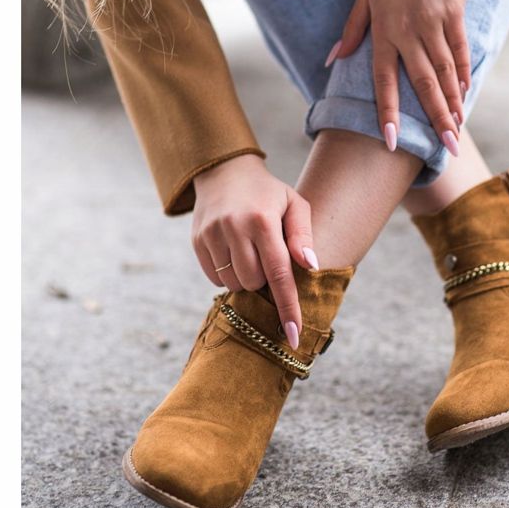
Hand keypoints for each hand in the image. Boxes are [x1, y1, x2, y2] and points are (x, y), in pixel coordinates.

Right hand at [191, 154, 317, 347]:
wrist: (225, 171)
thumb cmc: (268, 193)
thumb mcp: (294, 204)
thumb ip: (303, 235)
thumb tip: (311, 266)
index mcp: (262, 221)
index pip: (278, 273)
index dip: (287, 307)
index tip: (294, 336)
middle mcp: (234, 228)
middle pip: (253, 283)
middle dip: (264, 280)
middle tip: (268, 257)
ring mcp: (211, 235)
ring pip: (233, 284)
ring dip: (247, 279)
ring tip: (251, 253)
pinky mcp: (197, 241)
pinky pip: (215, 278)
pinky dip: (228, 275)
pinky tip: (235, 254)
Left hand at [328, 0, 469, 155]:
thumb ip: (351, 30)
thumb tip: (332, 59)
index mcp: (383, 31)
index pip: (383, 81)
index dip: (387, 112)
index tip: (390, 141)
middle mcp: (408, 32)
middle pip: (422, 83)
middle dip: (434, 118)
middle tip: (446, 146)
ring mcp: (434, 24)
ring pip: (444, 72)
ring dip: (451, 103)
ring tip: (457, 129)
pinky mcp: (455, 15)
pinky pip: (460, 51)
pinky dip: (462, 74)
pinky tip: (465, 94)